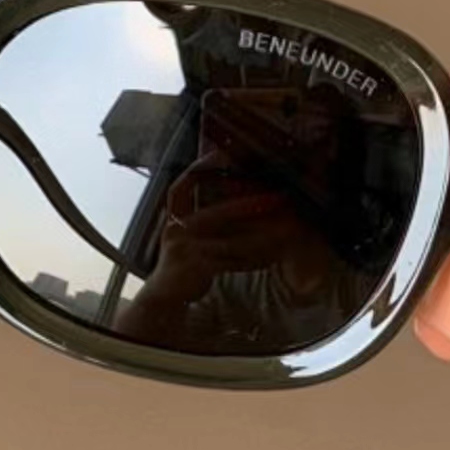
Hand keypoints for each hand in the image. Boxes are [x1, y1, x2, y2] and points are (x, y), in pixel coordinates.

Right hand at [141, 152, 298, 305]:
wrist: (163, 296)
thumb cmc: (182, 262)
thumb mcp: (185, 235)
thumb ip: (203, 217)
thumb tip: (241, 198)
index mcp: (174, 217)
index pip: (182, 187)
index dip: (200, 168)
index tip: (223, 153)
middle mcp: (177, 229)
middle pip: (218, 213)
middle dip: (250, 204)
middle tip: (277, 197)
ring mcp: (186, 250)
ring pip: (233, 241)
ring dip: (262, 236)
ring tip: (287, 229)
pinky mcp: (198, 268)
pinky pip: (234, 262)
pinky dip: (255, 260)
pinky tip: (273, 257)